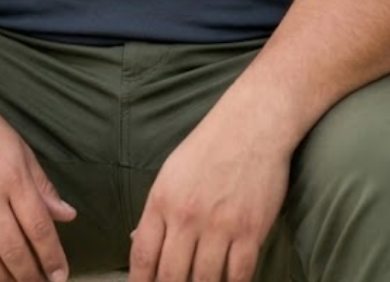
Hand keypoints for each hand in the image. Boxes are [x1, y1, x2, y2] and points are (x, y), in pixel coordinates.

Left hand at [128, 110, 289, 281]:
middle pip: (170, 276)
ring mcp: (219, 225)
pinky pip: (238, 276)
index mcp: (162, 199)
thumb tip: (137, 240)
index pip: (142, 255)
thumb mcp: (172, 172)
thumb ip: (157, 210)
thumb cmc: (209, 146)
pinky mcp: (250, 231)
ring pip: (204, 281)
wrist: (252, 124)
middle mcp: (186, 216)